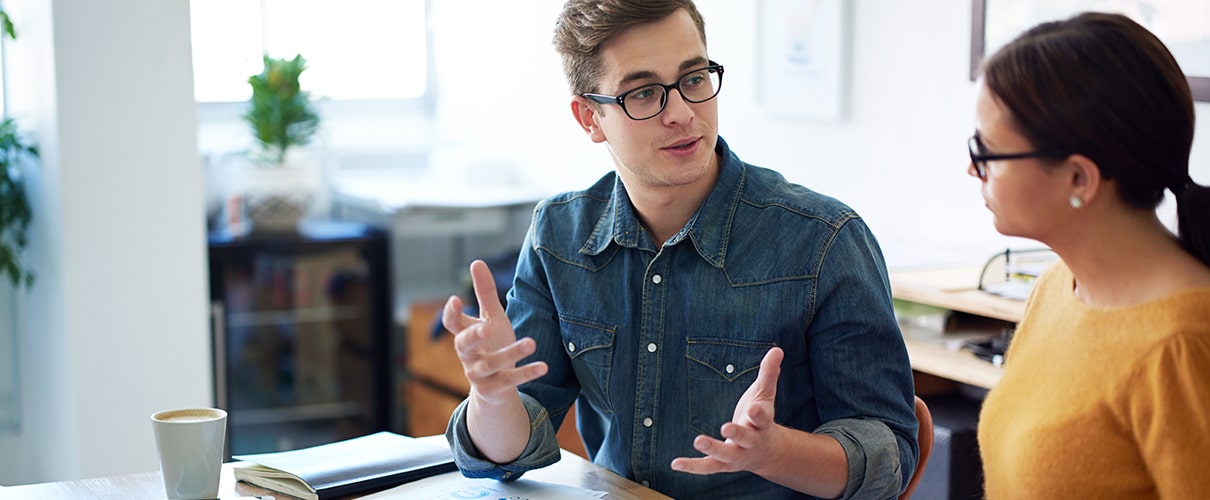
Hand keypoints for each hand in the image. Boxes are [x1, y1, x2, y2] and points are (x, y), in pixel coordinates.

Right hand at [442, 260, 546, 404]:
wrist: (495, 387)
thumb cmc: (491, 345)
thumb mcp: (491, 318)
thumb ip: (485, 293)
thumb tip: (476, 262)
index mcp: (465, 335)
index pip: (452, 323)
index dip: (451, 313)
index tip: (455, 300)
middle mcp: (468, 355)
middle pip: (464, 345)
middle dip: (474, 336)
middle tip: (486, 328)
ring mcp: (479, 374)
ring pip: (491, 364)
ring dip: (511, 353)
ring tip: (531, 342)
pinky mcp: (494, 389)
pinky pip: (509, 381)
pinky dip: (526, 374)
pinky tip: (543, 366)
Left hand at [671, 347, 784, 475]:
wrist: (768, 453)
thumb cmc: (761, 418)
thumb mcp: (765, 395)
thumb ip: (768, 373)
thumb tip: (777, 349)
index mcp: (762, 424)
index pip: (763, 418)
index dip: (758, 415)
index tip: (754, 410)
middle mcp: (752, 442)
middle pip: (746, 438)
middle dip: (737, 433)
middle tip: (726, 428)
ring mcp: (737, 455)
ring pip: (725, 454)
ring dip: (713, 448)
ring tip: (698, 440)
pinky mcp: (723, 464)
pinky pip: (707, 467)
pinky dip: (692, 466)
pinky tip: (675, 464)